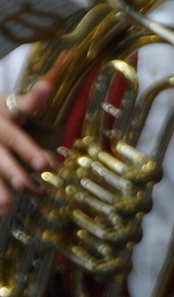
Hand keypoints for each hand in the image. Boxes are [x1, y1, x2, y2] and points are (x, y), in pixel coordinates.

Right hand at [0, 80, 53, 211]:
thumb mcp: (10, 103)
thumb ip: (31, 101)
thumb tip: (46, 86)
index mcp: (0, 122)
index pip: (15, 137)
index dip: (28, 150)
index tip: (45, 164)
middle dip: (11, 171)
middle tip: (26, 186)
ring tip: (6, 208)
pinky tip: (1, 211)